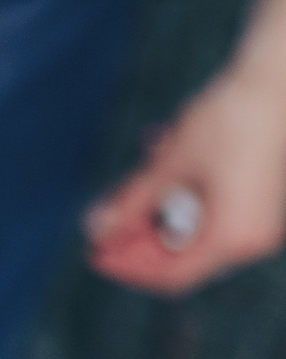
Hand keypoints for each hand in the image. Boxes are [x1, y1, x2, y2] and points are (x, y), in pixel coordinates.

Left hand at [86, 64, 285, 294]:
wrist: (278, 83)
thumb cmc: (228, 121)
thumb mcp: (170, 164)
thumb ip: (133, 202)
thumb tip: (97, 229)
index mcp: (235, 238)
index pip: (173, 275)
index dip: (127, 266)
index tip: (92, 254)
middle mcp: (253, 239)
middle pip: (182, 255)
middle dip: (136, 237)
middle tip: (98, 221)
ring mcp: (259, 222)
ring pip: (192, 229)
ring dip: (155, 209)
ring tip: (128, 182)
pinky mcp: (258, 201)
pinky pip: (210, 210)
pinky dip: (179, 193)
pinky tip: (159, 157)